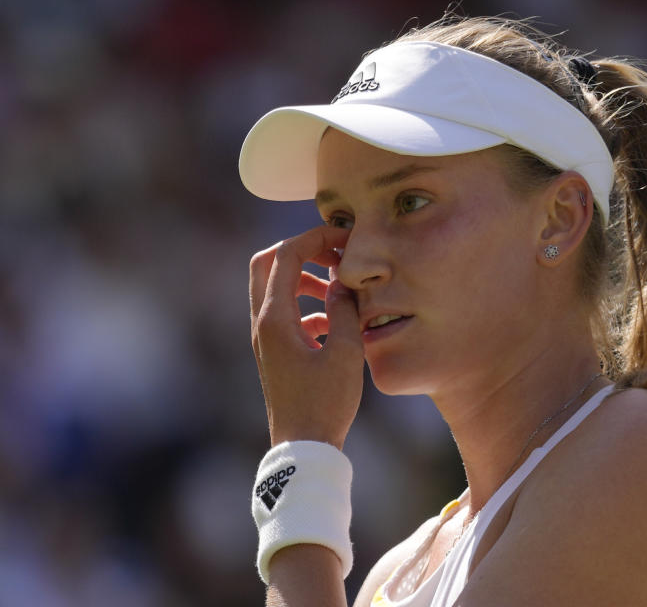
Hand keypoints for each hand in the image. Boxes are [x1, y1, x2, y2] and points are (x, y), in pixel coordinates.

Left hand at [249, 226, 363, 448]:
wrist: (303, 447)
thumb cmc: (325, 403)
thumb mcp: (345, 353)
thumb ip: (344, 310)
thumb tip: (342, 282)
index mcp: (275, 318)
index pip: (287, 255)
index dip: (316, 237)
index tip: (346, 238)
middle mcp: (262, 323)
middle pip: (267, 263)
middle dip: (301, 250)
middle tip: (333, 253)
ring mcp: (266, 338)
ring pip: (276, 287)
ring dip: (306, 277)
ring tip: (340, 286)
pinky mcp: (275, 351)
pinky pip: (286, 311)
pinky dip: (308, 303)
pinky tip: (335, 320)